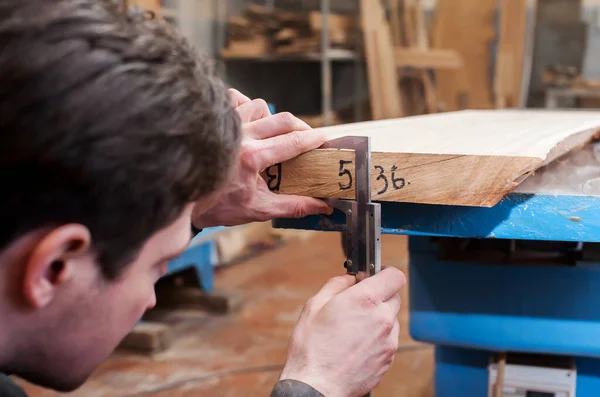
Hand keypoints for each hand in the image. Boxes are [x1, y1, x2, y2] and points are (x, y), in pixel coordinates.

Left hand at [192, 89, 332, 227]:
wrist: (183, 201)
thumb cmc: (218, 206)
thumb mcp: (259, 210)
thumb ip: (294, 206)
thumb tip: (323, 208)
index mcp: (253, 157)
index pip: (292, 142)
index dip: (313, 139)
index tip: (324, 138)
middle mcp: (241, 136)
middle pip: (281, 119)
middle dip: (300, 126)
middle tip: (307, 136)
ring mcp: (226, 126)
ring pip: (259, 106)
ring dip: (271, 116)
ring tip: (274, 131)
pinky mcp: (213, 122)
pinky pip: (233, 99)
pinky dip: (244, 105)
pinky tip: (248, 119)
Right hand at [279, 267, 405, 396]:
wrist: (317, 385)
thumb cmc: (312, 347)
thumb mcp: (315, 305)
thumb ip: (336, 285)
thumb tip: (349, 278)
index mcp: (365, 300)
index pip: (394, 276)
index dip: (385, 273)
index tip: (375, 277)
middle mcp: (382, 318)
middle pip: (394, 297)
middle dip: (379, 297)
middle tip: (358, 304)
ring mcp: (388, 341)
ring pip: (391, 320)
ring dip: (378, 319)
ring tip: (353, 329)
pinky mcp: (388, 359)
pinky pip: (388, 340)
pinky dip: (377, 339)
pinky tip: (356, 345)